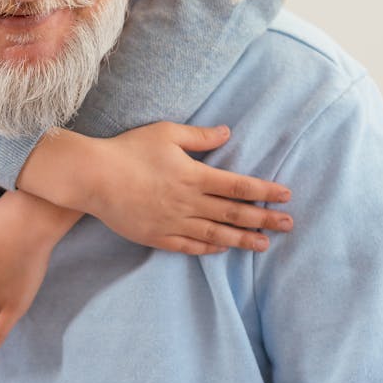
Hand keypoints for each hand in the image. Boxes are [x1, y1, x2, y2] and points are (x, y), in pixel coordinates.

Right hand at [20, 123, 291, 253]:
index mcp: (194, 176)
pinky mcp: (157, 236)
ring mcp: (174, 222)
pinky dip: (210, 249)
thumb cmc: (129, 149)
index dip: (264, 191)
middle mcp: (189, 203)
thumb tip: (228, 133)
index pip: (239, 186)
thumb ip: (200, 137)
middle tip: (289, 225)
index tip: (286, 195)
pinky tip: (222, 249)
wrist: (94, 177)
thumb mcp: (166, 133)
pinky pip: (190, 246)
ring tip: (264, 245)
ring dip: (243, 240)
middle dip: (264, 220)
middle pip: (234, 214)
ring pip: (216, 235)